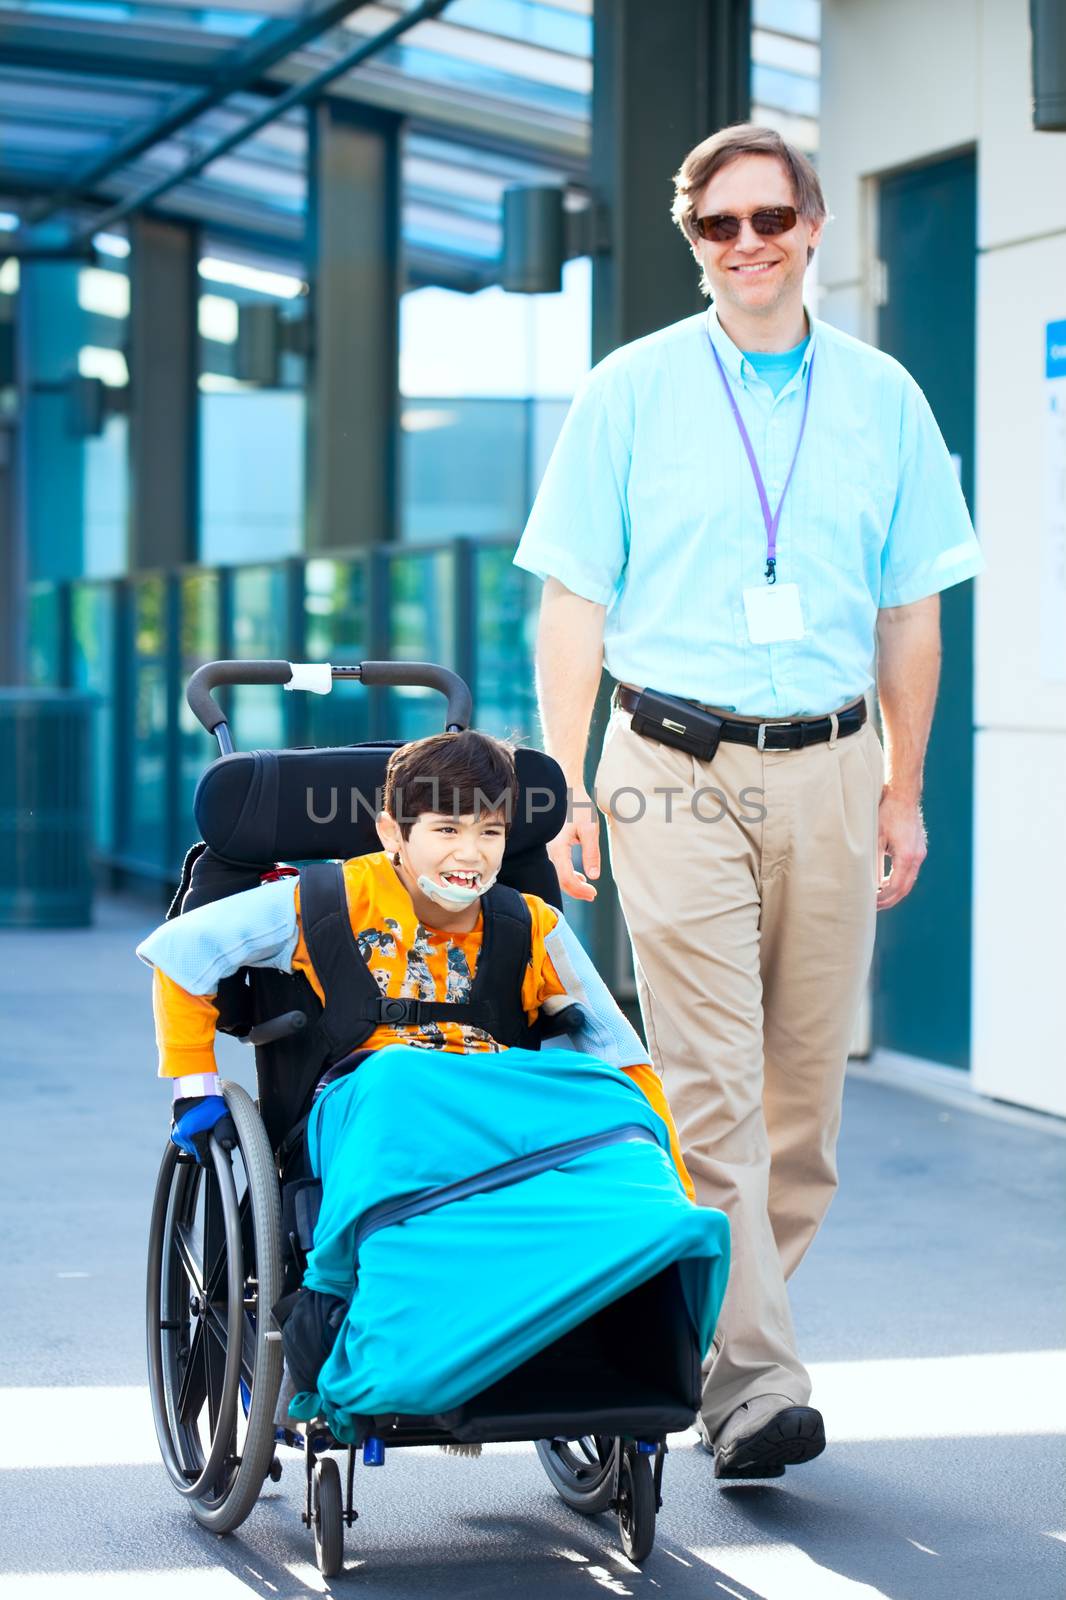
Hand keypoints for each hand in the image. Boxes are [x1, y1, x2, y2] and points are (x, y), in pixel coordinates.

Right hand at [171, 1094, 236, 1163]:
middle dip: (209, 1148)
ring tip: (209, 1129)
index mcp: (192, 1135)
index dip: (215, 1162)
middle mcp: (181, 1136)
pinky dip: (194, 1137)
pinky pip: (187, 1139)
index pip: (204, 1159)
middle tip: (218, 1138)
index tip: (227, 1162)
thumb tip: (228, 1146)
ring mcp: (176, 1133)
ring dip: (201, 1142)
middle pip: (198, 1152)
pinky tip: (201, 1127)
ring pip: (192, 1146)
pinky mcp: (174, 1128)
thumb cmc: (210, 1099)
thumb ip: (226, 1132)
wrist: (194, 1085)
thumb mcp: (223, 1115)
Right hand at [546, 787, 600, 901]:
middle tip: (592, 895)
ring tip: (588, 889)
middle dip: (577, 891)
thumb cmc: (577, 805)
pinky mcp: (554, 846)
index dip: (580, 890)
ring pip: (560, 875)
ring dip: (574, 884)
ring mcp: (551, 849)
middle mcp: (551, 851)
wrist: (567, 789)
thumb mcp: (590, 828)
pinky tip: (581, 876)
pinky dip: (570, 875)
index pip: (567, 878)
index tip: (593, 893)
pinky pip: (559, 867)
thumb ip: (591, 853)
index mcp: (559, 848)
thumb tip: (593, 875)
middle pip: (561, 880)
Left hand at [877, 789, 926, 910]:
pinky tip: (885, 882)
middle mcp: (917, 857)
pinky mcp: (918, 849)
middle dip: (889, 899)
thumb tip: (869, 883)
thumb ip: (873, 862)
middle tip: (872, 907)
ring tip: (877, 897)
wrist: (903, 795)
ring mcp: (920, 853)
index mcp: (906, 857)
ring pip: (909, 881)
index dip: (882, 898)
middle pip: (905, 888)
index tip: (869, 903)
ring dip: (894, 891)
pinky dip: (899, 880)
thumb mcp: (875, 838)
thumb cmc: (886, 813)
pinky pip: (910, 872)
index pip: (895, 887)